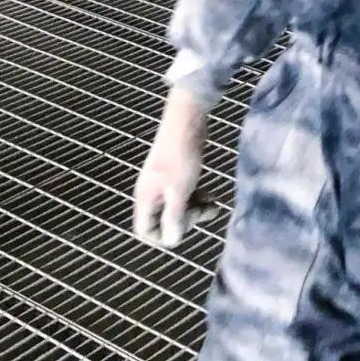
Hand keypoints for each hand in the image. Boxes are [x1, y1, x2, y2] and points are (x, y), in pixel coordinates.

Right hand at [133, 88, 208, 248]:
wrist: (187, 119)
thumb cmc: (182, 154)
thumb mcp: (180, 189)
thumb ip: (174, 216)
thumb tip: (172, 241)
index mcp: (147, 197)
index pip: (146, 230)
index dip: (164, 235)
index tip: (186, 226)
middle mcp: (152, 191)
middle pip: (163, 220)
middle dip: (185, 221)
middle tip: (206, 211)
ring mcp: (163, 181)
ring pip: (176, 207)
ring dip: (194, 210)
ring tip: (214, 205)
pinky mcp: (176, 173)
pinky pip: (183, 194)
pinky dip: (195, 198)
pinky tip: (210, 196)